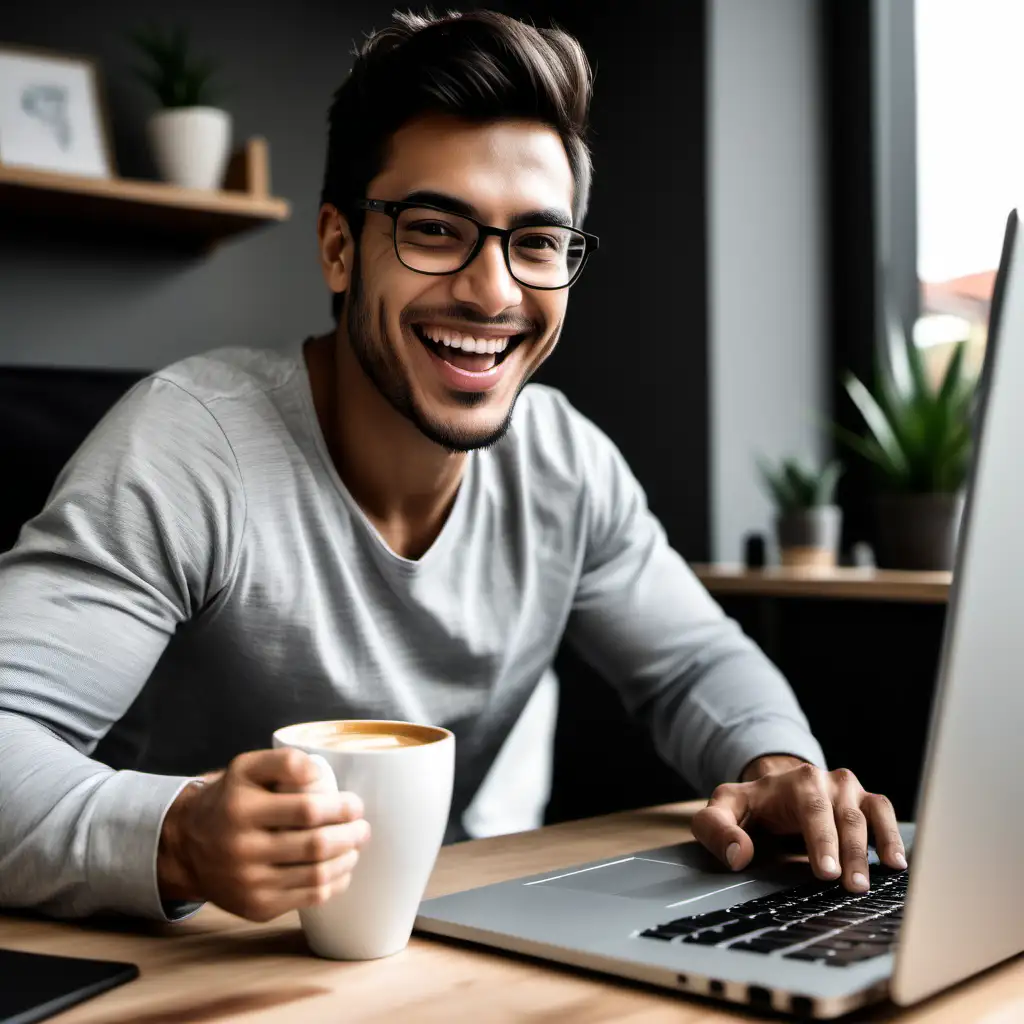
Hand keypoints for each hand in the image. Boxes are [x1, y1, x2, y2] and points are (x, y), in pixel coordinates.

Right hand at [157, 748, 369, 921]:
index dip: (341, 808)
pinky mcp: (256, 907)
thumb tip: (320, 772)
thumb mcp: (247, 767)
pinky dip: (334, 883)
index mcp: (241, 809)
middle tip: (363, 828)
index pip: (306, 810)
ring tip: (355, 846)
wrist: (188, 845)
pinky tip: (341, 869)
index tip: (355, 804)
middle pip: (315, 846)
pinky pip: (308, 898)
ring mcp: (249, 883)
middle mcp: (242, 849)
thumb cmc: (230, 800)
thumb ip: (285, 761)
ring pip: (316, 876)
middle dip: (351, 835)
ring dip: (347, 859)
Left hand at [691, 760, 907, 891]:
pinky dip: (893, 835)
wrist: (773, 791)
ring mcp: (849, 791)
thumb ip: (718, 830)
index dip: (821, 840)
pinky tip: (898, 863)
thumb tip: (739, 856)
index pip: (811, 809)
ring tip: (878, 879)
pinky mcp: (865, 802)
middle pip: (843, 816)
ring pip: (868, 816)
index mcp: (795, 782)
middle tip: (852, 886)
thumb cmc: (749, 808)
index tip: (826, 871)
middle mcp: (827, 781)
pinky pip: (884, 814)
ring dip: (876, 846)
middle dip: (849, 852)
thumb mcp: (722, 811)